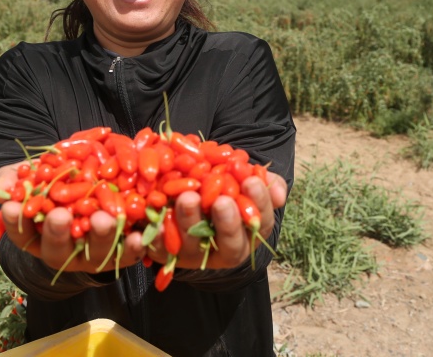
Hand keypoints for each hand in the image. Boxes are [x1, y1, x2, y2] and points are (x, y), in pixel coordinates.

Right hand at [0, 162, 145, 273]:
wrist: (93, 182)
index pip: (21, 232)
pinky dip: (134, 247)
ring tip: (102, 219)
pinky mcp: (120, 253)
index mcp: (37, 236)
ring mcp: (91, 255)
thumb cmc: (55, 178)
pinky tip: (139, 236)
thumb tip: (1, 189)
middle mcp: (63, 251)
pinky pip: (128, 254)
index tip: (12, 206)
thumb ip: (14, 179)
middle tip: (60, 215)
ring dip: (99, 236)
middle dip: (58, 232)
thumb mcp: (33, 174)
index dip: (15, 221)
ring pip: (95, 252)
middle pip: (57, 249)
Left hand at [148, 171, 287, 269]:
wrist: (188, 195)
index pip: (261, 221)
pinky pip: (160, 249)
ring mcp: (195, 255)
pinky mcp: (167, 254)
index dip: (258, 202)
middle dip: (228, 223)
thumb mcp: (244, 178)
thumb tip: (277, 194)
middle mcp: (225, 249)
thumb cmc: (223, 184)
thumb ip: (264, 181)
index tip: (250, 181)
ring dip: (190, 222)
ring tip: (187, 197)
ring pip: (194, 246)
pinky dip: (156, 236)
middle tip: (221, 201)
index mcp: (249, 232)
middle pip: (231, 245)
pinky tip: (155, 219)